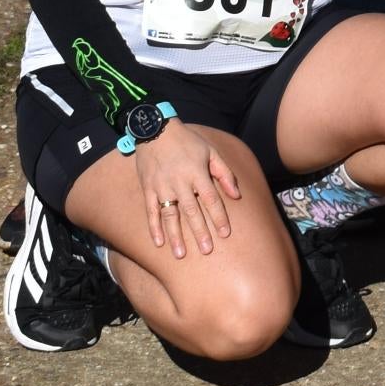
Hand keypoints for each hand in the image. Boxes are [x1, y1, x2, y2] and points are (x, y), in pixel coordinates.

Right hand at [131, 126, 239, 260]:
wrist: (155, 131)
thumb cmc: (187, 142)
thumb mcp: (210, 151)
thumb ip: (224, 173)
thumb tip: (236, 195)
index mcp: (197, 173)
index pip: (210, 199)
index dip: (219, 217)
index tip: (225, 233)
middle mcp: (179, 182)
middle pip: (191, 211)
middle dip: (200, 232)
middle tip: (207, 251)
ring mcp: (162, 187)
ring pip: (170, 215)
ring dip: (175, 236)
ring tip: (181, 254)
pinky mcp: (148, 189)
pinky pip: (151, 211)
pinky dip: (154, 228)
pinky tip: (159, 243)